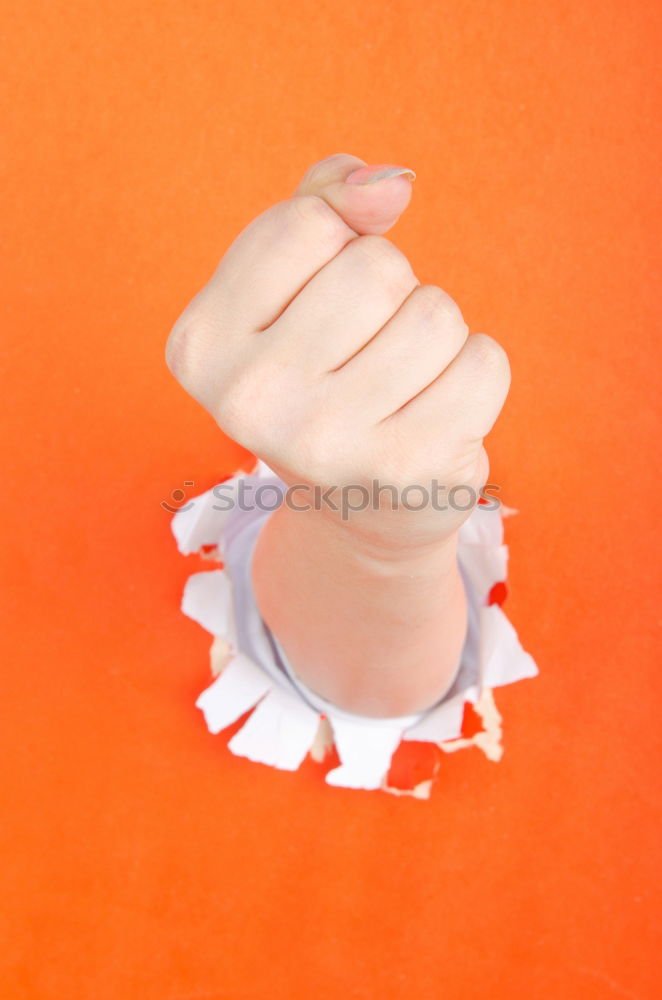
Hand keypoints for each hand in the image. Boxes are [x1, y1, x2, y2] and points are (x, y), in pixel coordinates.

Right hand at [166, 153, 509, 551]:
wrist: (358, 507)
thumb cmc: (325, 374)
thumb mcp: (294, 283)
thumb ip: (324, 202)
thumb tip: (392, 184)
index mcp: (201, 344)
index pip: (308, 223)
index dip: (337, 246)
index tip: (319, 306)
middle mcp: (249, 402)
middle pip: (378, 267)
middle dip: (391, 294)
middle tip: (364, 355)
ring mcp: (326, 445)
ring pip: (436, 315)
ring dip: (435, 337)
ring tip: (398, 387)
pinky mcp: (406, 472)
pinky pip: (484, 364)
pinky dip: (474, 376)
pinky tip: (434, 414)